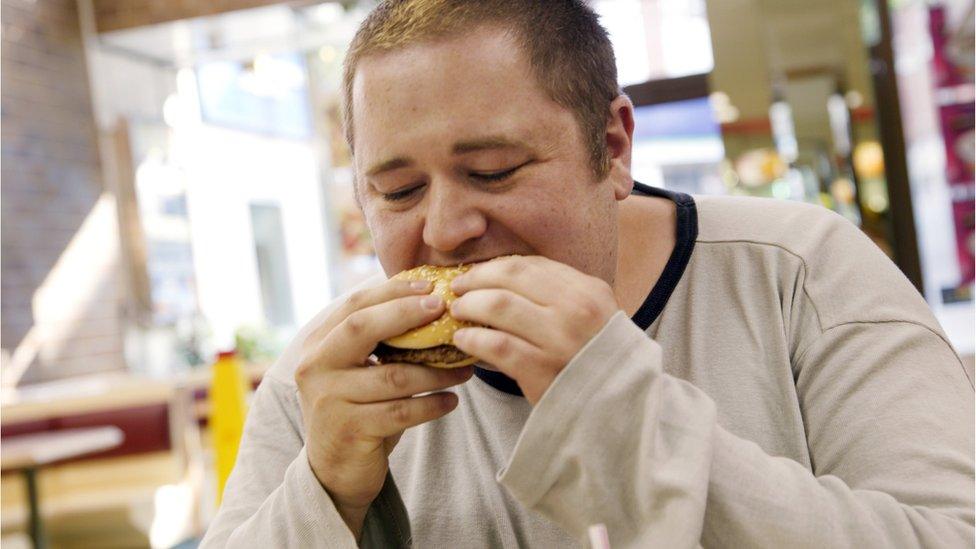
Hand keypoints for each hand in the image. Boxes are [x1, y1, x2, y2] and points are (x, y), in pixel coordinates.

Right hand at [295, 279, 473, 537]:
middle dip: (406, 313)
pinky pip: (401, 412)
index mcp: (318, 343)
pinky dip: (432, 405)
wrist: (336, 470)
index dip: (393, 291)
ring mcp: (328, 400)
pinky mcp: (348, 431)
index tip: (431, 286)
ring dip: (436, 371)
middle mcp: (315, 367)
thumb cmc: (359, 407)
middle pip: (361, 328)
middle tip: (444, 309)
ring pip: (393, 376)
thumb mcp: (359, 367)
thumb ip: (379, 337)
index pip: (354, 304)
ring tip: (464, 369)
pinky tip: (451, 401)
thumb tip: (432, 298)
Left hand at [450, 256, 618, 403]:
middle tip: (458, 288)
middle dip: (476, 280)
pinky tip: (462, 340)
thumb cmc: (599, 360)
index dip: (494, 267)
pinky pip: (497, 346)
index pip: (530, 265)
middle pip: (510, 277)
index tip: (476, 274)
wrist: (620, 408)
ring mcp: (560, 340)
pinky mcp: (543, 371)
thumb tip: (505, 278)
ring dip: (469, 305)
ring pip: (499, 306)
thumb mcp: (594, 316)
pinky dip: (473, 339)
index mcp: (588, 290)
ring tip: (457, 312)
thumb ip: (559, 294)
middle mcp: (576, 310)